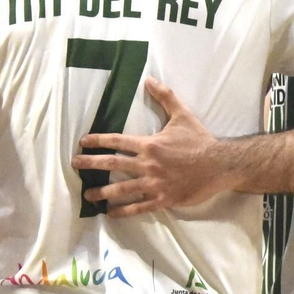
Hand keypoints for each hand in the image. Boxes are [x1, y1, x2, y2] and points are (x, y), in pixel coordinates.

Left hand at [73, 78, 235, 215]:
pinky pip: (138, 207)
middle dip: (90, 164)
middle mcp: (147, 165)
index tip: (83, 142)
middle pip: (112, 164)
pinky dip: (123, 211)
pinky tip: (111, 213)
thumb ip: (165, 98)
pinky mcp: (162, 199)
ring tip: (88, 195)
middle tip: (74, 165)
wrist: (219, 165)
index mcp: (149, 144)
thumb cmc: (200, 141)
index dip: (98, 141)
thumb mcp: (182, 116)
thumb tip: (149, 80)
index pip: (117, 141)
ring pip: (121, 189)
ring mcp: (154, 184)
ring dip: (102, 193)